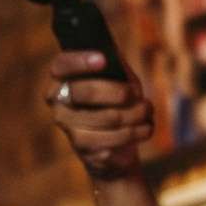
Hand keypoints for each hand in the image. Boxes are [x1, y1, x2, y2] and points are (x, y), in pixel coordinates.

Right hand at [45, 50, 153, 183]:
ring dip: (136, 114)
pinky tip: (144, 129)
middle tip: (139, 96)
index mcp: (61, 80)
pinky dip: (137, 133)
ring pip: (108, 118)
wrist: (115, 146)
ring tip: (147, 112)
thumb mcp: (117, 77)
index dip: (80, 62)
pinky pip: (116, 141)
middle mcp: (59, 105)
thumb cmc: (115, 102)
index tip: (103, 60)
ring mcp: (70, 130)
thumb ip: (114, 64)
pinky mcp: (85, 152)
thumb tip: (113, 54)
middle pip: (87, 92)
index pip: (61, 66)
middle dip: (121, 92)